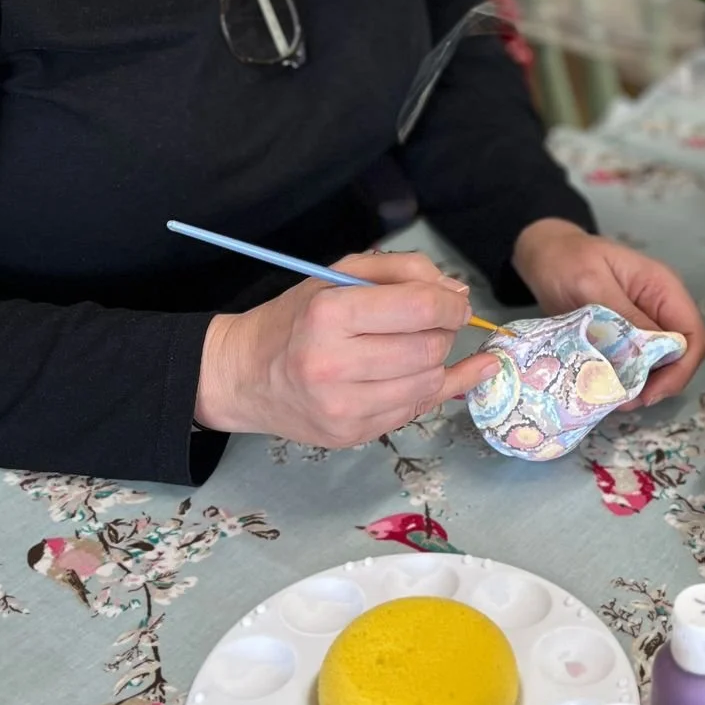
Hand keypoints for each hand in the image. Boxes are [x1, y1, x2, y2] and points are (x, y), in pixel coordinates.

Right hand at [195, 250, 496, 449]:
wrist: (244, 376)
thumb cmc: (296, 318)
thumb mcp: (340, 275)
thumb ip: (402, 270)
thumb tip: (456, 293)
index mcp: (328, 314)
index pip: (419, 308)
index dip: (450, 303)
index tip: (456, 301)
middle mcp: (333, 364)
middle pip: (429, 347)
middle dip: (445, 330)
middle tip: (436, 322)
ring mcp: (343, 407)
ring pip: (429, 382)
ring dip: (438, 361)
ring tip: (419, 345)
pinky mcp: (352, 434)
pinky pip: (416, 410)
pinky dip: (435, 387)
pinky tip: (459, 373)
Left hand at [511, 219, 704, 405]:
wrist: (545, 254)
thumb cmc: (567, 259)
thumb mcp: (591, 282)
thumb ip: (621, 315)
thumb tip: (645, 353)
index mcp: (662, 288)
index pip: (692, 336)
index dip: (680, 369)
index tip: (648, 391)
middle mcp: (660, 309)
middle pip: (681, 356)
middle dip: (660, 383)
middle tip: (624, 400)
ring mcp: (644, 324)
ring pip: (660, 365)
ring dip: (642, 385)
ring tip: (611, 397)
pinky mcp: (625, 338)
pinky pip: (636, 364)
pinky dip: (625, 380)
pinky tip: (604, 387)